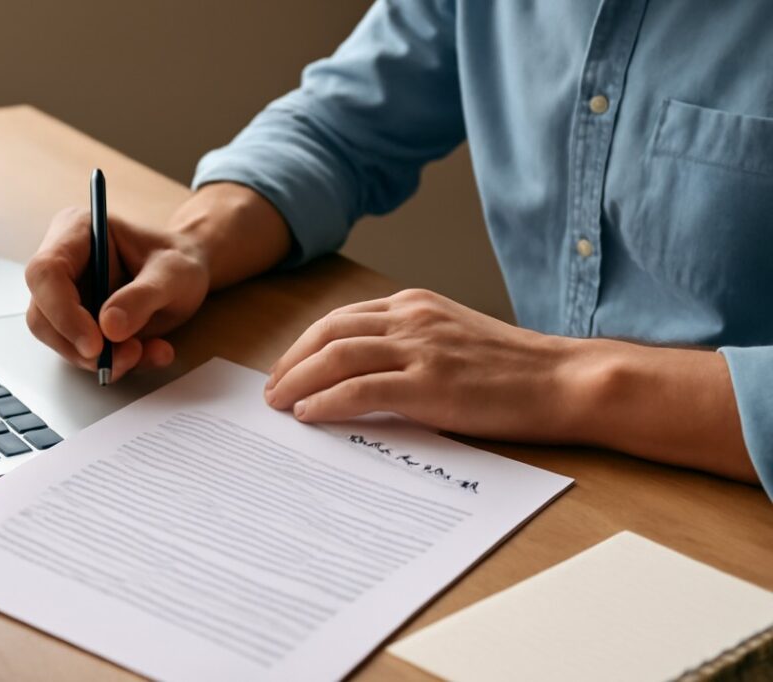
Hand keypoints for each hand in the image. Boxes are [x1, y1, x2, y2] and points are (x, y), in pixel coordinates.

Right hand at [25, 183, 291, 380]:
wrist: (188, 276)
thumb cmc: (179, 261)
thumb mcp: (174, 274)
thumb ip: (143, 297)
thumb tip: (109, 327)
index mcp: (77, 231)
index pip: (46, 272)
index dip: (63, 312)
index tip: (96, 344)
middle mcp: (62, 262)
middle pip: (43, 314)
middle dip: (83, 345)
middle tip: (128, 357)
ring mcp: (65, 295)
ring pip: (59, 340)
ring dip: (101, 359)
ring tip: (144, 352)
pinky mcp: (76, 323)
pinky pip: (81, 352)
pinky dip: (113, 362)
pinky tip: (148, 352)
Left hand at [264, 288, 575, 441]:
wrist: (563, 379)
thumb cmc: (513, 368)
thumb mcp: (454, 339)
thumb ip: (410, 346)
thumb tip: (362, 376)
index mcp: (415, 304)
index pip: (341, 318)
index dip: (305, 344)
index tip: (288, 368)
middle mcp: (411, 318)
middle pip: (329, 331)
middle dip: (291, 361)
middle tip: (271, 390)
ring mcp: (420, 349)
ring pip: (336, 355)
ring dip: (298, 380)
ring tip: (279, 404)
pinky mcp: (430, 384)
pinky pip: (360, 388)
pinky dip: (327, 401)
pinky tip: (309, 415)